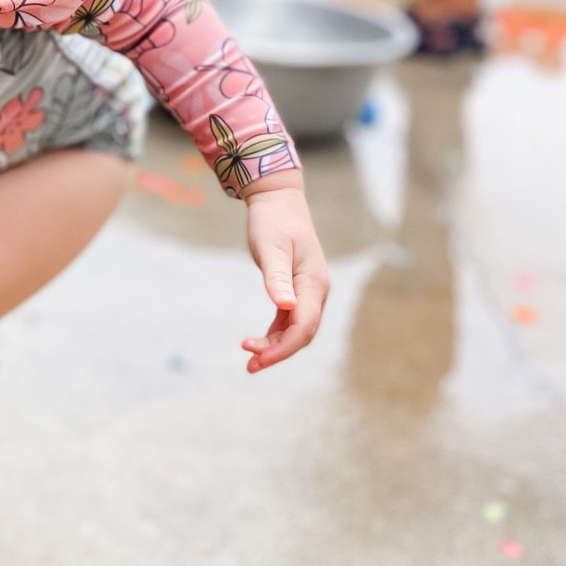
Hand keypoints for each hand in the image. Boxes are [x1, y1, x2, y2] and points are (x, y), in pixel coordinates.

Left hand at [239, 182, 328, 372]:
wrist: (278, 201)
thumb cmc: (272, 221)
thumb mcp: (270, 248)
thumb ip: (277, 278)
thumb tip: (285, 306)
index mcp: (313, 283)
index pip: (304, 326)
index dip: (283, 347)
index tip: (256, 356)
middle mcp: (316, 291)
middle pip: (303, 333)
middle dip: (278, 352)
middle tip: (249, 364)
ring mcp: (308, 291)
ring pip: (297, 329)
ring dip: (276, 346)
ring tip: (250, 360)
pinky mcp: (297, 290)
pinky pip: (290, 320)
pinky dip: (276, 333)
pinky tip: (258, 343)